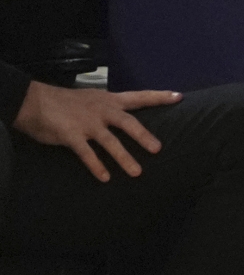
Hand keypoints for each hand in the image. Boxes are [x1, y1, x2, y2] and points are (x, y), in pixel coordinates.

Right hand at [12, 82, 176, 182]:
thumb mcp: (92, 99)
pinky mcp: (72, 136)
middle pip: (128, 123)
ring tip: (137, 172)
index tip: (178, 97)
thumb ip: (108, 108)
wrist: (35, 101)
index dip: (159, 97)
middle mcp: (102, 111)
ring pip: (110, 142)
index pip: (139, 97)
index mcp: (109, 101)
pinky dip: (96, 166)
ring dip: (124, 158)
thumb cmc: (65, 102)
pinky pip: (87, 154)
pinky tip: (105, 178)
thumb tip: (123, 116)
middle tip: (158, 149)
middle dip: (144, 136)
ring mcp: (87, 124)